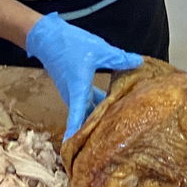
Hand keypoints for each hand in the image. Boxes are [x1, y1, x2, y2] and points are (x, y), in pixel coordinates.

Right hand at [25, 12, 142, 139]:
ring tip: (118, 123)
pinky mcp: (73, 86)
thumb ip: (119, 58)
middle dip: (96, 129)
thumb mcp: (99, 50)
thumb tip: (138, 63)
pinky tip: (112, 101)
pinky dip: (97, 105)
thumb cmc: (70, 44)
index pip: (79, 116)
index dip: (80, 133)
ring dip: (98, 116)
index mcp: (78, 89)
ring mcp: (72, 92)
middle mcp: (73, 95)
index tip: (79, 149)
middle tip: (113, 141)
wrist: (48, 37)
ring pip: (87, 110)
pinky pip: (86, 102)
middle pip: (86, 117)